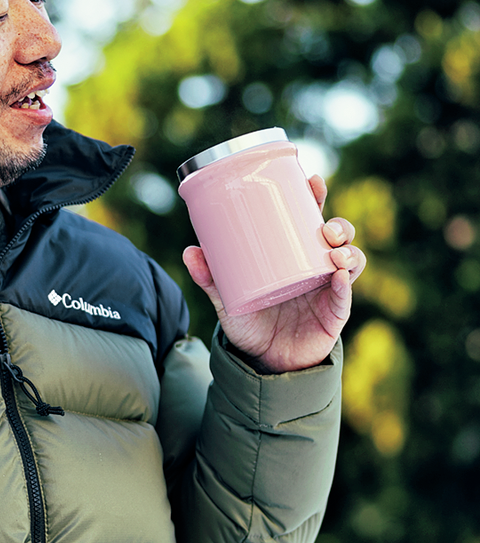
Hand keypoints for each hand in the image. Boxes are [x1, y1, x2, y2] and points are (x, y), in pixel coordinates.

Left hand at [182, 174, 365, 372]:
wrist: (261, 361)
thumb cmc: (249, 322)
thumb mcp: (227, 298)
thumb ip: (210, 278)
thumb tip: (190, 252)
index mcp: (294, 254)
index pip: (309, 220)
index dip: (315, 198)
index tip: (312, 181)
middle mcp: (316, 267)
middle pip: (338, 237)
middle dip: (339, 225)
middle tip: (325, 226)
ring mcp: (329, 289)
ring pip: (351, 261)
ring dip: (348, 251)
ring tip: (333, 252)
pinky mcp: (334, 313)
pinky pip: (345, 296)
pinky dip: (345, 285)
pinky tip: (339, 276)